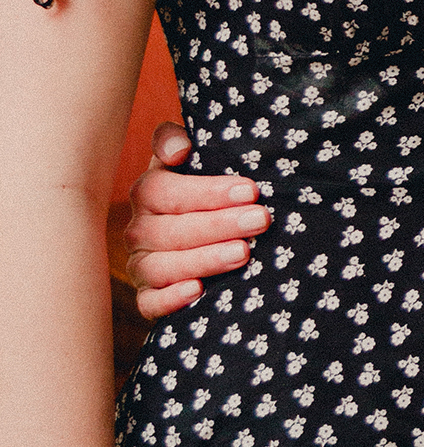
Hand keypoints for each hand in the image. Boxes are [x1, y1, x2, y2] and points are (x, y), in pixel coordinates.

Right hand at [119, 124, 266, 319]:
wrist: (210, 234)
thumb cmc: (208, 192)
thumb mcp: (197, 160)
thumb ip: (177, 142)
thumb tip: (179, 148)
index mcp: (148, 192)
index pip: (165, 191)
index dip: (207, 192)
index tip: (251, 190)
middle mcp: (139, 229)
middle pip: (169, 230)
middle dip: (219, 224)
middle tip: (260, 220)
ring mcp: (141, 265)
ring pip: (160, 267)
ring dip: (203, 260)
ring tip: (243, 254)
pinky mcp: (148, 298)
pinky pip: (149, 303)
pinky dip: (170, 299)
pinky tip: (198, 291)